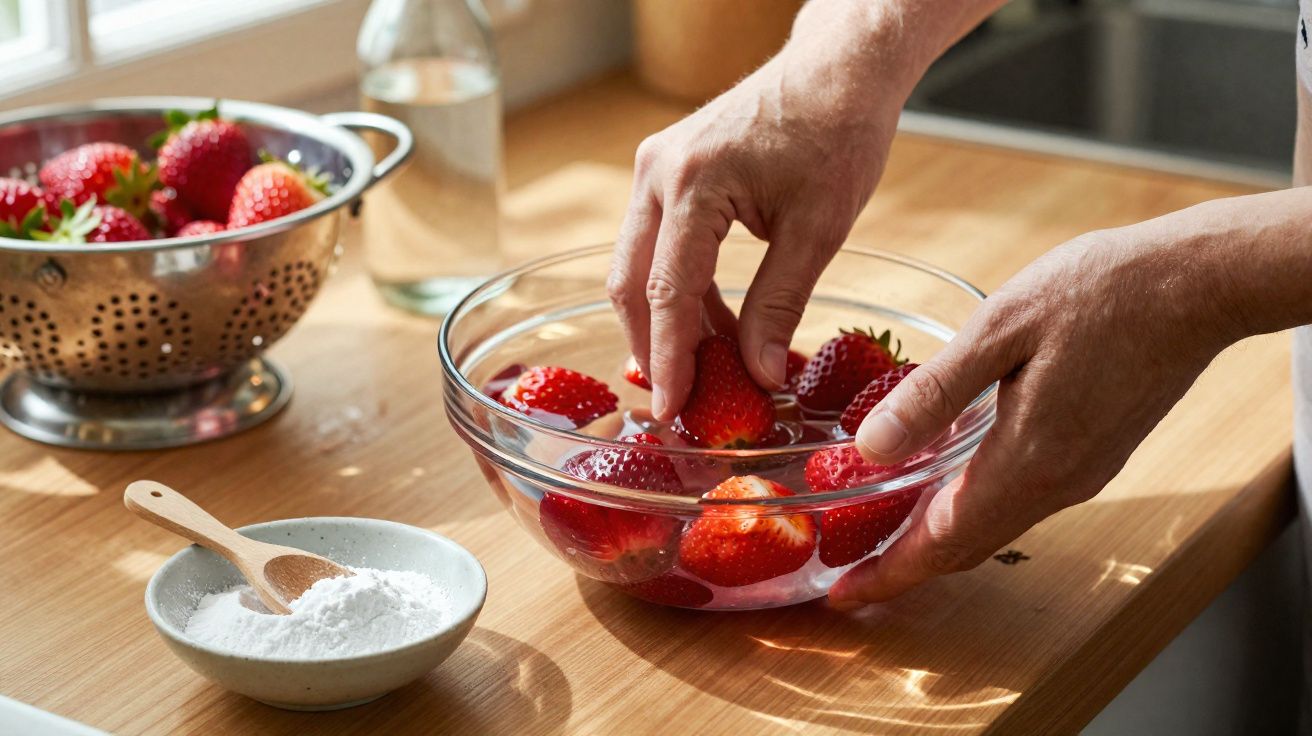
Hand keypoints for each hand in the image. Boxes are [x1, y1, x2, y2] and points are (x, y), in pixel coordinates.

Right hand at [608, 4, 913, 419]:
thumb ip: (780, 305)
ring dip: (668, 323)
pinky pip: (657, 246)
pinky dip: (680, 291)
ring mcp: (655, 168)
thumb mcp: (818, 229)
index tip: (671, 411)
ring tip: (709, 372)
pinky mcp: (665, 172)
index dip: (669, 359)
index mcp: (693, 183)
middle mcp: (657, 172)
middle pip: (630, 283)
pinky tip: (716, 327)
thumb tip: (758, 375)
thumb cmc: (838, 133)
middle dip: (653, 348)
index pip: (666, 292)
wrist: (838, 69)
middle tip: (681, 403)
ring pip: (637, 267)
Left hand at [829, 216, 1247, 605]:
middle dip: (903, 565)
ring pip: (993, 524)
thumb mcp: (1000, 329)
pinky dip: (970, 505)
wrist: (1198, 283)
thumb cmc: (1102, 293)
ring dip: (936, 535)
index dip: (888, 574)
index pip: (944, 542)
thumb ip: (934, 393)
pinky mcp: (1093, 453)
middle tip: (848, 571)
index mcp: (1029, 460)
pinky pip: (1019, 498)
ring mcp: (1081, 471)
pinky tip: (941, 479)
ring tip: (878, 527)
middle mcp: (1058, 483)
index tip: (844, 595)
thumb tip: (868, 446)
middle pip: (966, 546)